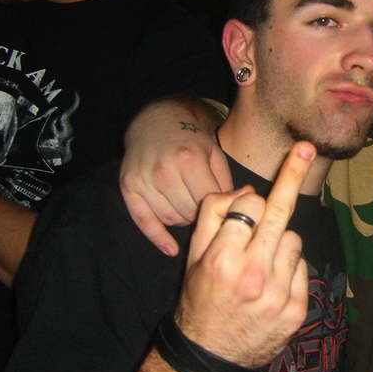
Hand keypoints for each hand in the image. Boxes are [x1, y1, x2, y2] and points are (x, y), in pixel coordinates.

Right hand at [120, 99, 230, 256]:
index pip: (209, 201)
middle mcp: (164, 171)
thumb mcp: (215, 154)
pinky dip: (158, 237)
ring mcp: (144, 180)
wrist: (156, 122)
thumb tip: (243, 204)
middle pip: (190, 212)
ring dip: (183, 218)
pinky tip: (171, 249)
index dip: (219, 208)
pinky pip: (143, 221)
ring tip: (189, 206)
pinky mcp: (128, 188)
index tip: (225, 210)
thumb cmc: (191, 141)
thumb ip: (227, 183)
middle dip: (201, 214)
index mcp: (189, 160)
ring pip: (171, 219)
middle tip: (206, 207)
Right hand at [175, 142, 314, 368]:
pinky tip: (272, 282)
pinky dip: (290, 266)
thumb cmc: (200, 299)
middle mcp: (253, 274)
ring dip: (279, 240)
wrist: (210, 358)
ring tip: (260, 263)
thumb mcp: (192, 257)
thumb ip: (213, 217)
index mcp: (223, 259)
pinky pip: (302, 266)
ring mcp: (279, 293)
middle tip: (305, 147)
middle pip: (280, 211)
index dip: (246, 202)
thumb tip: (247, 189)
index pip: (249, 204)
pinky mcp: (297, 309)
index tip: (247, 204)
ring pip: (293, 238)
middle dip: (292, 175)